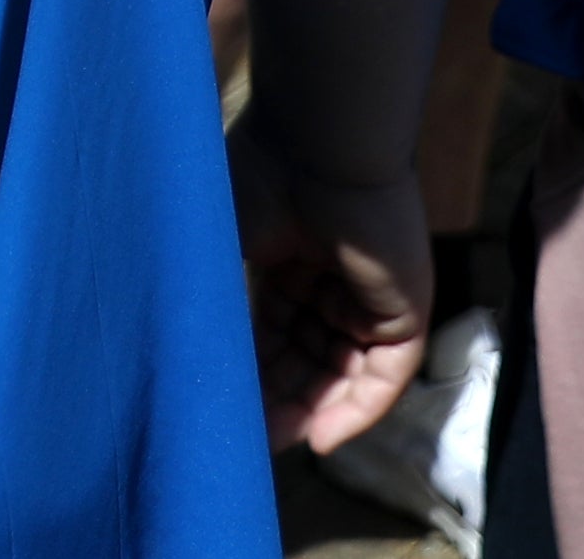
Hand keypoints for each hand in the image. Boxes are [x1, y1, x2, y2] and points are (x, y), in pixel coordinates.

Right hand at [237, 139, 439, 459]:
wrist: (318, 142)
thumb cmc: (258, 180)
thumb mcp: (218, 249)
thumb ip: (210, 305)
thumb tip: (175, 360)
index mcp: (286, 259)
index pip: (271, 333)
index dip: (249, 373)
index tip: (221, 408)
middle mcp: (331, 280)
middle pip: (308, 358)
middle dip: (278, 399)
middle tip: (247, 437)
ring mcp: (372, 296)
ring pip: (344, 373)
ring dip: (312, 411)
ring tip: (276, 441)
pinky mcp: (407, 309)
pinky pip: (387, 376)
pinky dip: (356, 411)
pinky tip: (319, 438)